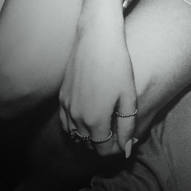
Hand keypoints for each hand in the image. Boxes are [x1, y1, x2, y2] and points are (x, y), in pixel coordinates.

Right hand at [59, 17, 136, 156]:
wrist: (96, 40)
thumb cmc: (117, 66)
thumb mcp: (128, 98)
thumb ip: (127, 126)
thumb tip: (126, 150)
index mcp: (95, 120)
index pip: (103, 149)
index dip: (116, 149)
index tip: (125, 141)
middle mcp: (76, 118)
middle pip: (89, 144)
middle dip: (104, 144)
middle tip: (118, 133)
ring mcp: (66, 107)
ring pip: (75, 135)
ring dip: (89, 136)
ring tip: (106, 126)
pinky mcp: (61, 97)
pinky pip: (66, 122)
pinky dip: (77, 127)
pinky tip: (89, 118)